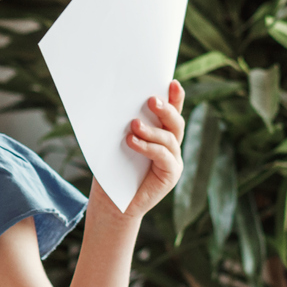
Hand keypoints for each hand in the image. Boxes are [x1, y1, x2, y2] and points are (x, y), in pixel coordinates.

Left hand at [92, 79, 186, 223]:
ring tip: (133, 125)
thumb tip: (116, 103)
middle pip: (175, 123)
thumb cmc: (111, 172)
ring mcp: (173, 161)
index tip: (171, 81)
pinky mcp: (171, 175)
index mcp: (160, 135)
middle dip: (166, 109)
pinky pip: (164, 156)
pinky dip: (148, 147)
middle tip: (151, 100)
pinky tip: (133, 141)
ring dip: (151, 130)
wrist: (111, 205)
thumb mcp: (116, 144)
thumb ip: (125, 127)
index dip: (175, 97)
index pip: (171, 112)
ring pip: (170, 138)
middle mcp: (171, 146)